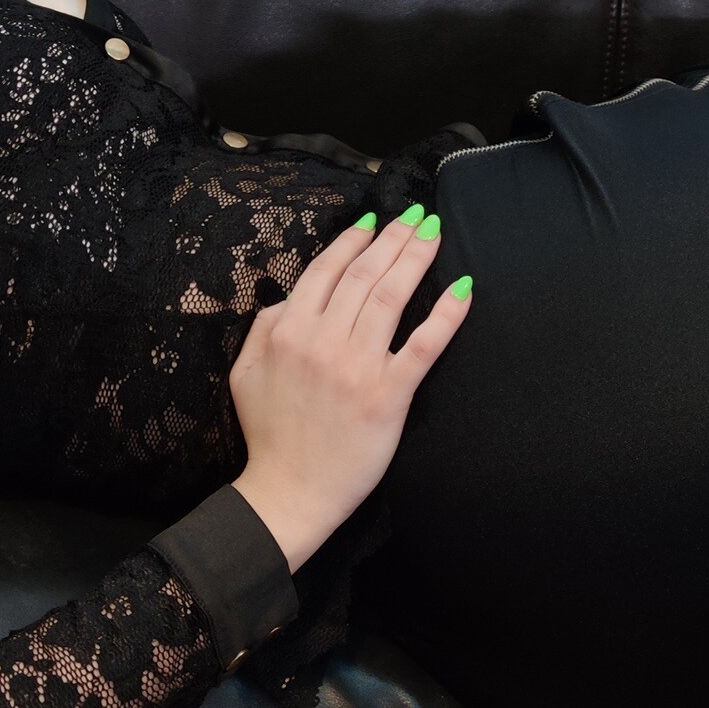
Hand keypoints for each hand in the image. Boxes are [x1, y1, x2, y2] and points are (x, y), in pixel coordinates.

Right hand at [228, 204, 471, 571]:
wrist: (288, 492)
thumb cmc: (268, 435)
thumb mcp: (245, 373)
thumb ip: (264, 328)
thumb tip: (291, 297)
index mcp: (287, 331)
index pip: (325, 271)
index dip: (353, 240)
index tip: (374, 220)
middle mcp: (323, 341)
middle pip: (363, 275)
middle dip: (393, 238)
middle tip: (416, 214)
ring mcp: (358, 366)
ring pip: (391, 297)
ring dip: (415, 258)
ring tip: (433, 232)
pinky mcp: (389, 394)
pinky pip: (423, 345)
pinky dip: (446, 315)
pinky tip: (463, 290)